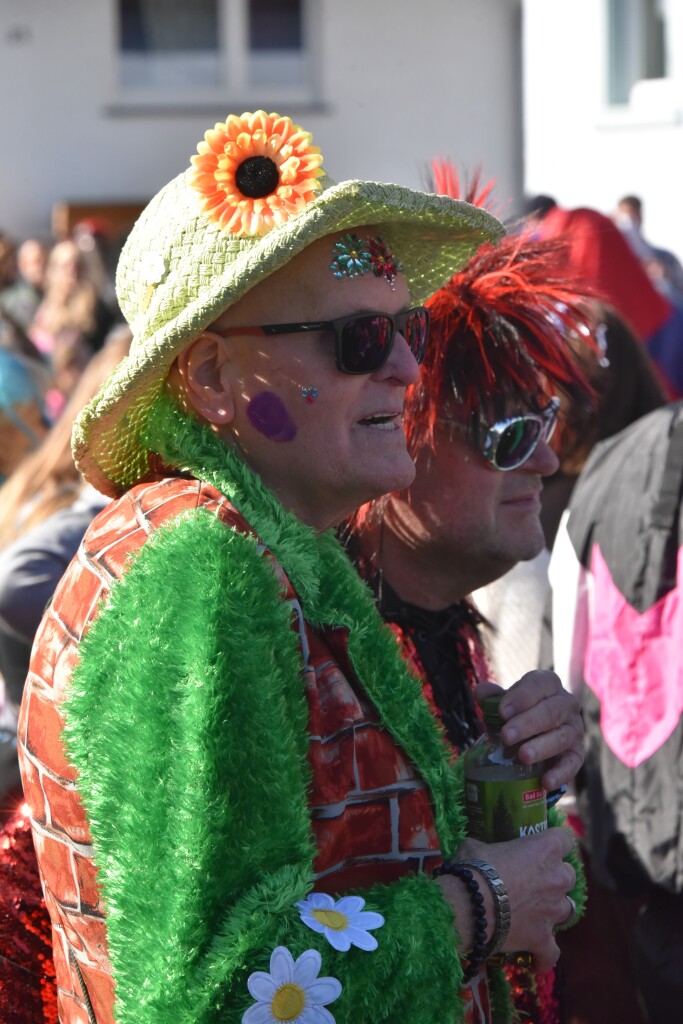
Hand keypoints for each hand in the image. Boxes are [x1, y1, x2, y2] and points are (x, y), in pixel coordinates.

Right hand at [456, 828, 575, 973]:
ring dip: (554, 910)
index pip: (565, 839)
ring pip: (568, 909)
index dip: (555, 842)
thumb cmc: (473, 868)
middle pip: (569, 875)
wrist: (469, 905)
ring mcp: (553, 910)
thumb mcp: (476, 846)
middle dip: (555, 877)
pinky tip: (534, 958)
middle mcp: (556, 878)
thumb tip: (477, 850)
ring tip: (536, 913)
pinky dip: (544, 956)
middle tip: (533, 881)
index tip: (544, 846)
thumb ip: (487, 846)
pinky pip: (552, 953)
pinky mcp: (543, 938)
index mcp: (545, 849)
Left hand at [475, 672, 583, 789]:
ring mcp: (574, 729)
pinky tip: (545, 781)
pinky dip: (560, 773)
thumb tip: (481, 692)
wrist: (538, 731)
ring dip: (541, 747)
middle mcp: (566, 704)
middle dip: (527, 724)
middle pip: (551, 712)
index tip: (502, 712)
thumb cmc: (520, 712)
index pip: (540, 685)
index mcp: (549, 685)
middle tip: (507, 736)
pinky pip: (573, 763)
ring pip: (561, 737)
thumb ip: (493, 697)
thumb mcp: (506, 702)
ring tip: (523, 756)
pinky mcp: (577, 753)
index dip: (522, 697)